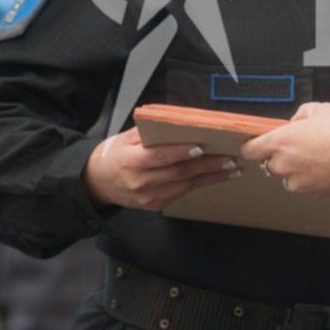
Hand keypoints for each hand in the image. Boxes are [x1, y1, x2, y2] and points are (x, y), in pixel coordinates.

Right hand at [84, 127, 239, 210]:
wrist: (97, 183)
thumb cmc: (114, 155)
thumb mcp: (125, 138)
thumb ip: (150, 132)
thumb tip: (177, 124)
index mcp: (130, 162)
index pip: (159, 157)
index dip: (181, 153)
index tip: (202, 148)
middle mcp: (140, 182)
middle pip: (179, 173)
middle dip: (208, 166)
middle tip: (230, 159)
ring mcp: (149, 197)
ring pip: (185, 185)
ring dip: (212, 177)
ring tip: (232, 169)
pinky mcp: (156, 205)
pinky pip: (182, 192)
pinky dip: (200, 184)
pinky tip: (217, 177)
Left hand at [241, 103, 329, 194]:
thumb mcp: (321, 109)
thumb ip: (301, 114)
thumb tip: (296, 121)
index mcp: (278, 141)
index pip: (249, 150)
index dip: (254, 147)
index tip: (259, 145)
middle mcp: (281, 163)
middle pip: (268, 164)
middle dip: (280, 158)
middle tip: (300, 149)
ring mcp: (293, 180)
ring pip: (285, 176)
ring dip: (294, 170)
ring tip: (315, 159)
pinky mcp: (307, 192)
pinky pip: (301, 185)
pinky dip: (308, 179)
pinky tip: (323, 169)